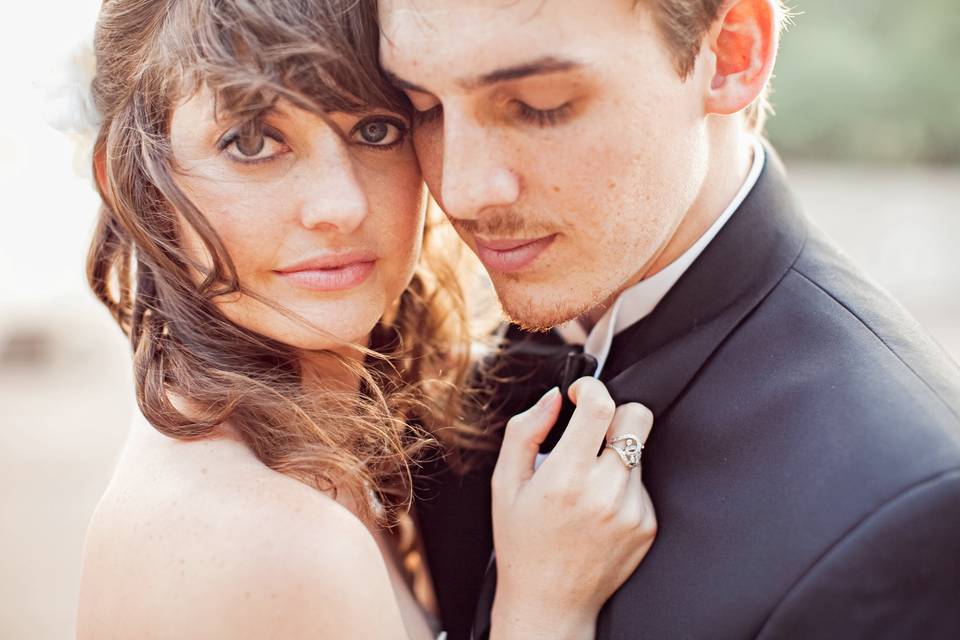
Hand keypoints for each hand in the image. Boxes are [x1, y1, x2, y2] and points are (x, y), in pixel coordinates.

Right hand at [489, 378, 656, 639]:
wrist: (550, 602)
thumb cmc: (521, 541)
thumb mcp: (505, 484)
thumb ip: (524, 431)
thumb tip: (553, 398)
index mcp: (566, 477)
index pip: (601, 407)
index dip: (590, 387)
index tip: (579, 393)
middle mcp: (605, 492)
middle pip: (637, 418)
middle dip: (615, 412)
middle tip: (592, 430)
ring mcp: (631, 510)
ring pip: (638, 450)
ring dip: (614, 454)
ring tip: (586, 482)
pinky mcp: (646, 524)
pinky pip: (641, 483)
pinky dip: (621, 484)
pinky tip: (597, 507)